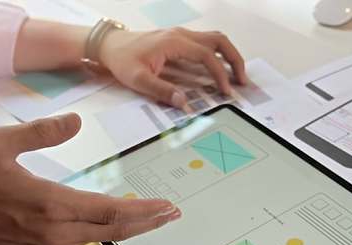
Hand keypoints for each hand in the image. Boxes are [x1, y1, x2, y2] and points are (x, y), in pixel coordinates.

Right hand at [0, 113, 181, 244]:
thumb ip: (42, 132)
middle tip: (171, 214)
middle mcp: (54, 233)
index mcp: (50, 204)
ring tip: (145, 217)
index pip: (111, 211)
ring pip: (95, 238)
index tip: (166, 207)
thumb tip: (75, 121)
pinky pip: (76, 244)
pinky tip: (105, 224)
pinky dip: (96, 233)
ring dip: (122, 228)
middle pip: (113, 230)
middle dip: (145, 222)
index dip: (143, 210)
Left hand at [99, 28, 247, 108]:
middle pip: (219, 41)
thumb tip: (183, 102)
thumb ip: (161, 91)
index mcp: (174, 42)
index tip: (225, 90)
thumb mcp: (137, 79)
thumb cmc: (122, 59)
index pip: (207, 56)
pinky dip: (218, 55)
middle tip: (242, 80)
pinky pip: (206, 44)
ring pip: (215, 39)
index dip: (219, 74)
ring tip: (236, 76)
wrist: (109, 46)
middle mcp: (181, 35)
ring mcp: (181, 36)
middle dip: (235, 60)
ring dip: (229, 56)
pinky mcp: (179, 40)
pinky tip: (219, 70)